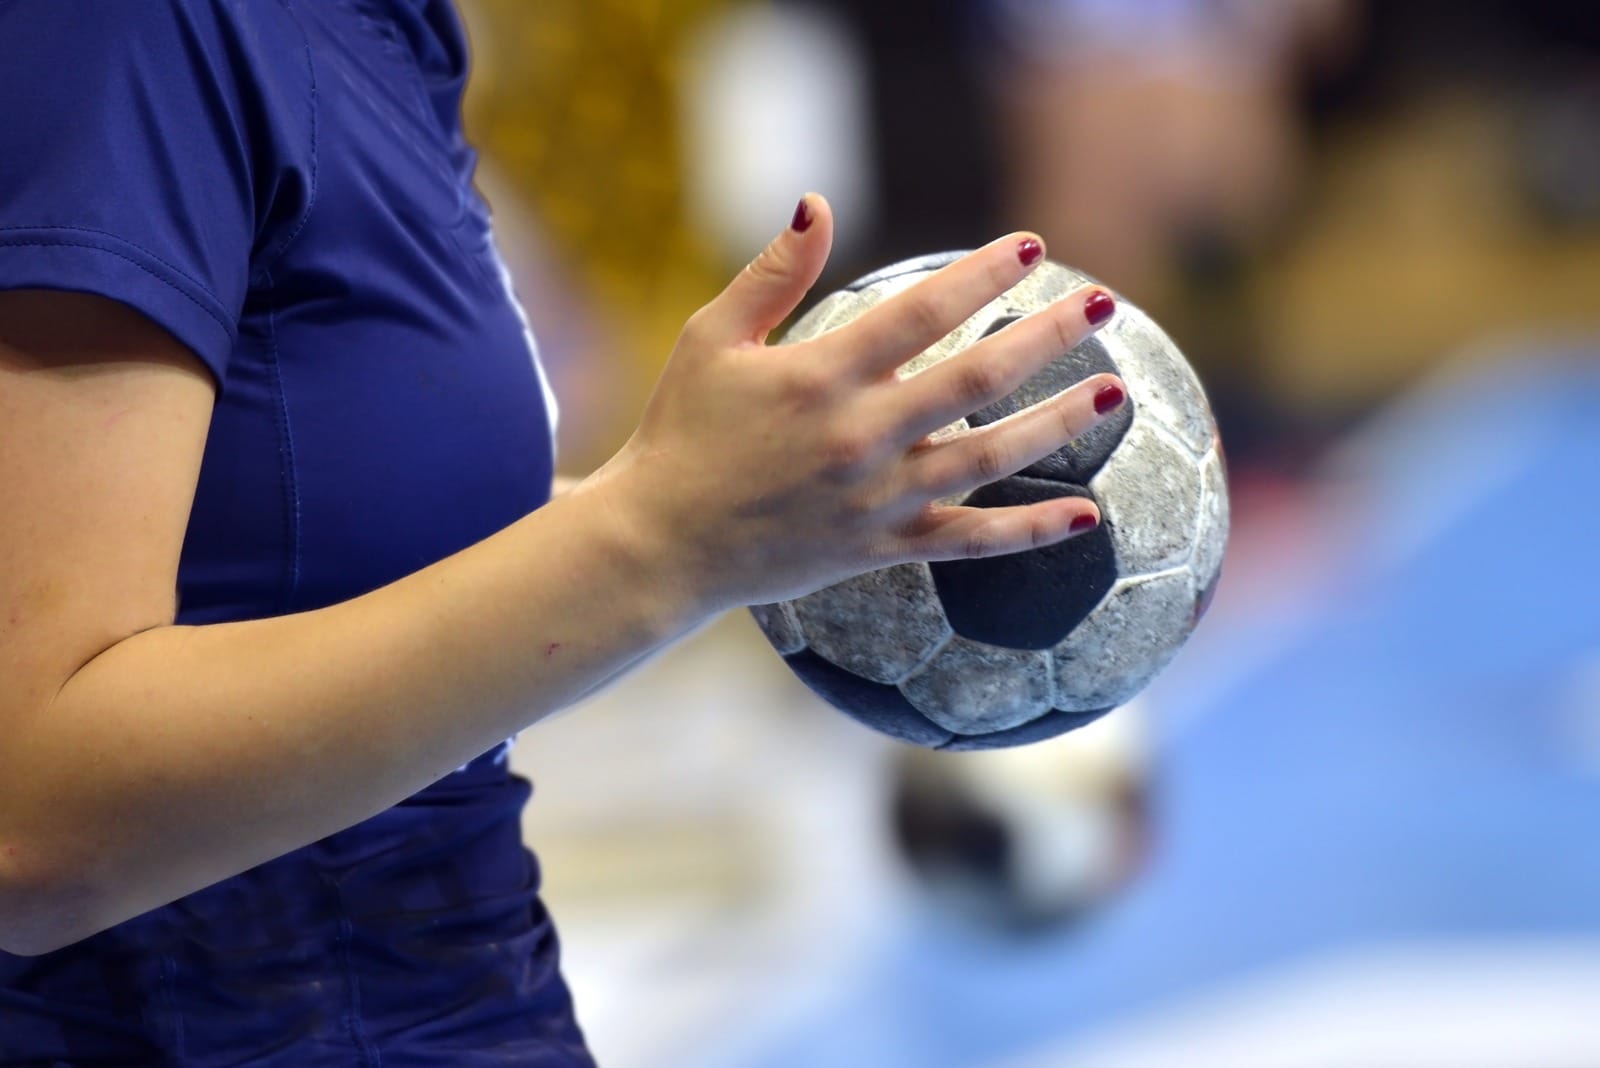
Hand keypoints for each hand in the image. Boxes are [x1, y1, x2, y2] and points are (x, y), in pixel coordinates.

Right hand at [591, 194, 1124, 609]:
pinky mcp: (879, 548)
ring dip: (1056, 424)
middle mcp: (858, 436)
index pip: (919, 313)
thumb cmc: (681, 431)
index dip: (979, 276)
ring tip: (1113, 393)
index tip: (1031, 248)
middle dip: (1044, 337)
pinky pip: (967, 543)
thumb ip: (772, 273)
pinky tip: (1087, 518)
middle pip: (973, 378)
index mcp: (818, 376)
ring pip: (986, 457)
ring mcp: (874, 498)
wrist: (660, 543)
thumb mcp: (712, 339)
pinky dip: (1028, 532)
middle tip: (1103, 304)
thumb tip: (816, 200)